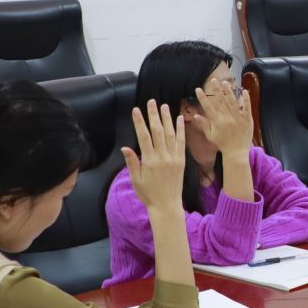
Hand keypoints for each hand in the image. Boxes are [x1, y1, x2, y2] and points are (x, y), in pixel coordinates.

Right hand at [123, 101, 186, 216]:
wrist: (167, 205)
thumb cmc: (148, 194)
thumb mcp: (135, 179)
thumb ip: (131, 162)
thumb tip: (125, 147)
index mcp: (149, 161)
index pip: (144, 137)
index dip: (140, 122)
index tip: (136, 110)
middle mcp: (162, 157)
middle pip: (158, 132)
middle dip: (154, 115)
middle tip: (151, 102)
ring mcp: (173, 158)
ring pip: (170, 134)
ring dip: (167, 119)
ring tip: (164, 106)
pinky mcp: (182, 160)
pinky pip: (181, 142)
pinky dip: (180, 130)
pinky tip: (179, 119)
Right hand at [193, 80, 251, 156]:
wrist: (236, 151)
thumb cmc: (222, 144)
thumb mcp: (210, 135)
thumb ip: (204, 125)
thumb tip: (195, 115)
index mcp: (217, 122)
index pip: (208, 107)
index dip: (203, 98)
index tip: (198, 89)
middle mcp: (227, 118)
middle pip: (220, 102)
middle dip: (216, 90)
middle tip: (213, 80)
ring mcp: (238, 118)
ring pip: (232, 102)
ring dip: (229, 92)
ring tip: (225, 82)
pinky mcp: (247, 119)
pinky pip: (247, 108)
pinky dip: (246, 100)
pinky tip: (244, 91)